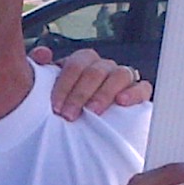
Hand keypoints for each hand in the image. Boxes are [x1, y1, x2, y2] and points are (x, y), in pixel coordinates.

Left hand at [36, 43, 154, 118]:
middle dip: (80, 94)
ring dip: (104, 93)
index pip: (75, 65)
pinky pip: (143, 88)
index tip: (56, 106)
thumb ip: (40, 70)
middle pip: (96, 71)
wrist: (85, 130)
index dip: (65, 85)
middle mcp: (103, 68)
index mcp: (82, 63)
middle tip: (70, 115)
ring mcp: (122, 79)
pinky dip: (134, 93)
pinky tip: (121, 102)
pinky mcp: (139, 94)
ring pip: (119, 74)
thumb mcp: (47, 90)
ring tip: (93, 111)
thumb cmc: (65, 107)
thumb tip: (43, 54)